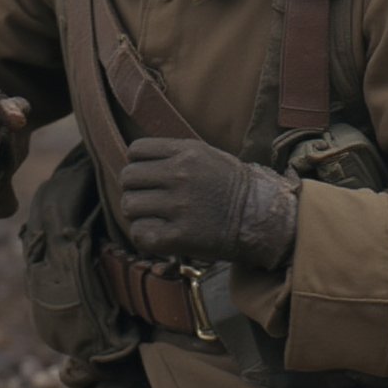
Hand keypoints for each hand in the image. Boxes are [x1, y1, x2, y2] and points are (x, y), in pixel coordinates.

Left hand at [119, 138, 298, 269]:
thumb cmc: (230, 185)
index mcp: (186, 152)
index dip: (136, 163)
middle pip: (128, 178)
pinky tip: (156, 233)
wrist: (259, 217)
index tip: (146, 175)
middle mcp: (179, 176)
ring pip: (130, 206)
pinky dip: (143, 235)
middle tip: (146, 198)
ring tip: (152, 217)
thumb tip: (137, 159)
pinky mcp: (179, 236)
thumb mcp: (206, 154)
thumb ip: (173, 153)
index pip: (136, 151)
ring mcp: (178, 206)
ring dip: (137, 213)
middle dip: (133, 189)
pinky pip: (140, 234)